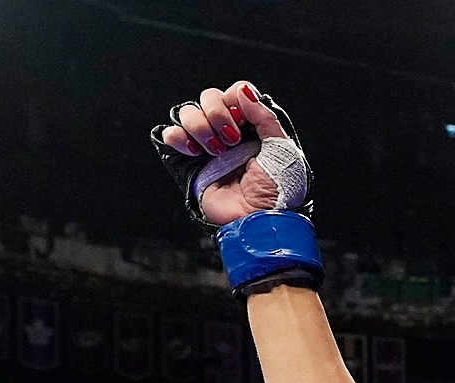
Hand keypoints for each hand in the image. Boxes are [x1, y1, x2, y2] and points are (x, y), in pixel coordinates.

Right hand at [156, 81, 302, 226]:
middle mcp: (227, 132)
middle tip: (232, 140)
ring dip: (200, 126)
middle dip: (218, 113)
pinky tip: (195, 151)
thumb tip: (243, 92)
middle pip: (209, 97)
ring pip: (189, 112)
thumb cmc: (276, 190)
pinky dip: (178, 137)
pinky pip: (172, 136)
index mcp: (251, 126)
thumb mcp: (282, 148)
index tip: (243, 120)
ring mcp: (207, 146)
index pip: (233, 93)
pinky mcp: (189, 162)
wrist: (257, 218)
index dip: (234, 99)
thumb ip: (264, 116)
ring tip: (216, 150)